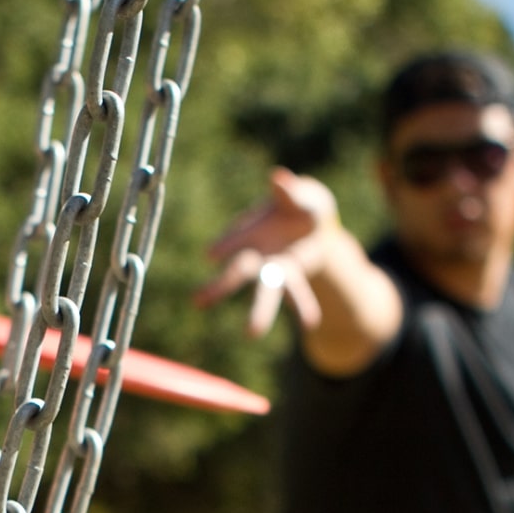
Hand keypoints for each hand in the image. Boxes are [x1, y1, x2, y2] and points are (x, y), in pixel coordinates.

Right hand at [194, 167, 338, 335]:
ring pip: (264, 293)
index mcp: (250, 232)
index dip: (224, 245)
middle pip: (236, 272)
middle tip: (197, 301)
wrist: (316, 224)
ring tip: (252, 334)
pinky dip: (304, 305)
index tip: (211, 255)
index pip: (234, 239)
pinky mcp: (292, 278)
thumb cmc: (299, 205)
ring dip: (259, 312)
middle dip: (218, 287)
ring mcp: (273, 271)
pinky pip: (298, 294)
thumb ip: (290, 191)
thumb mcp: (300, 194)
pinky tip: (311, 322)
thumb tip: (278, 178)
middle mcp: (255, 256)